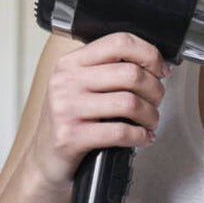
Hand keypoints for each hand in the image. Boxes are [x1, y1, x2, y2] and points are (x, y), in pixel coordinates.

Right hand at [26, 32, 168, 190]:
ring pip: (129, 103)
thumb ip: (108, 70)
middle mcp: (66, 81)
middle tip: (157, 101)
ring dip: (150, 115)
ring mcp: (66, 108)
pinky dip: (140, 136)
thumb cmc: (68, 122)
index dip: (149, 54)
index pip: (119, 42)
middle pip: (130, 73)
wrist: (44, 160)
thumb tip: (153, 65)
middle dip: (155, 90)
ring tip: (150, 122)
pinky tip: (141, 137)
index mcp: (71, 62)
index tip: (160, 69)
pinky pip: (120, 131)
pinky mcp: (71, 136)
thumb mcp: (79, 87)